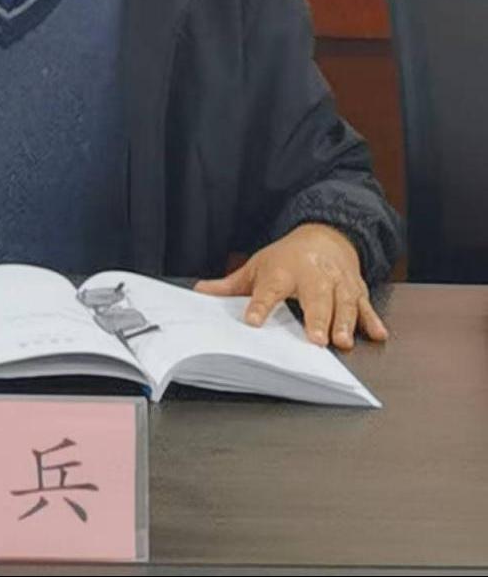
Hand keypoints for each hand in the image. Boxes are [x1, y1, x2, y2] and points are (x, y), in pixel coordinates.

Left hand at [194, 223, 387, 349]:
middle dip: (316, 317)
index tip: (253, 321)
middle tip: (315, 340)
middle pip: (314, 297)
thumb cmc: (287, 257)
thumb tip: (199, 292)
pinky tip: (377, 334)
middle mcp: (312, 275)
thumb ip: (230, 285)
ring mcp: (337, 281)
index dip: (260, 306)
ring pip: (342, 302)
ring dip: (344, 322)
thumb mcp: (257, 266)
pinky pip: (366, 304)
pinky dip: (372, 319)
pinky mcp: (356, 288)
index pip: (268, 290)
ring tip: (342, 341)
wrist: (325, 235)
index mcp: (282, 270)